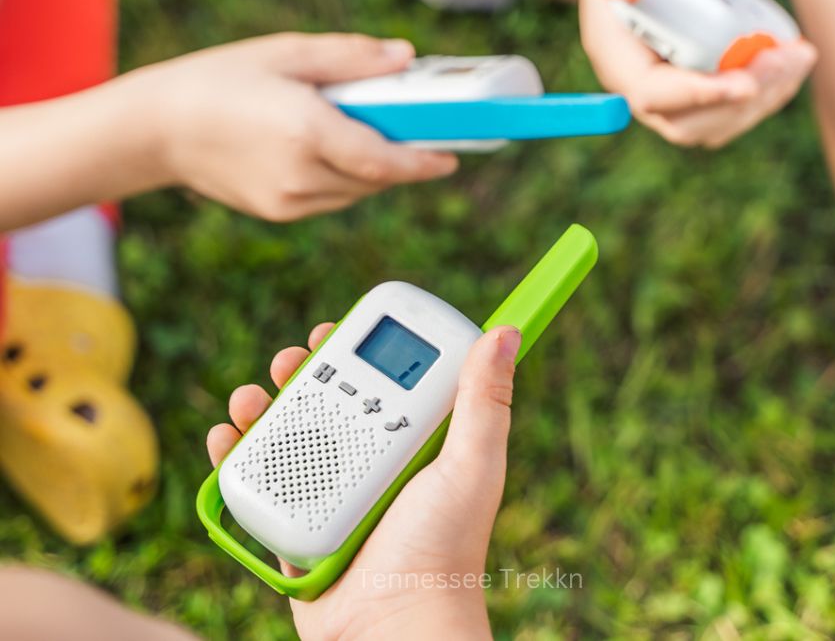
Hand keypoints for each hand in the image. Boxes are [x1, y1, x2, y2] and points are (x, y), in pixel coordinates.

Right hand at [122, 33, 457, 220]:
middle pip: (377, 178)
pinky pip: (331, 197)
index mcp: (308, 132)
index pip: (386, 161)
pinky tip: (327, 148)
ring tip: (365, 134)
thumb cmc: (219, 80)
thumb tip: (405, 57)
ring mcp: (290, 201)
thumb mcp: (287, 53)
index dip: (425, 162)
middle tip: (416, 133)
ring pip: (356, 191)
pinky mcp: (279, 212)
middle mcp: (303, 175)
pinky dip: (343, 177)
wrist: (156, 130)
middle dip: (401, 159)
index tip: (452, 157)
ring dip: (372, 169)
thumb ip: (352, 57)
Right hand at [207, 323, 521, 640]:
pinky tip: (225, 438)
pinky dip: (235, 456)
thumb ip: (485, 402)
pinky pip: (258, 483)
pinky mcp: (294, 525)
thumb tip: (505, 333)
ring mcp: (330, 492)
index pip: (382, 380)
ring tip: (250, 396)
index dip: (357, 350)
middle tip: (289, 360)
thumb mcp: (472, 467)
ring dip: (260, 404)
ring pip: (287, 433)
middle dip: (301, 370)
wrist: (394, 630)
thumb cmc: (444, 551)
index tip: (337, 328)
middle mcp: (369, 461)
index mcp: (410, 442)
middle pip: (327, 399)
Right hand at [579, 0, 816, 147]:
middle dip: (738, 101)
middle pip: (686, 123)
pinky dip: (770, 94)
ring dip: (764, 97)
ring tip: (799, 55)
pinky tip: (793, 59)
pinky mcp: (700, 94)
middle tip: (782, 61)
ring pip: (717, 124)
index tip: (744, 84)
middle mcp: (640, 86)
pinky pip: (735, 113)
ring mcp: (672, 96)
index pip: (650, 94)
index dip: (695, 94)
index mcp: (615, 55)